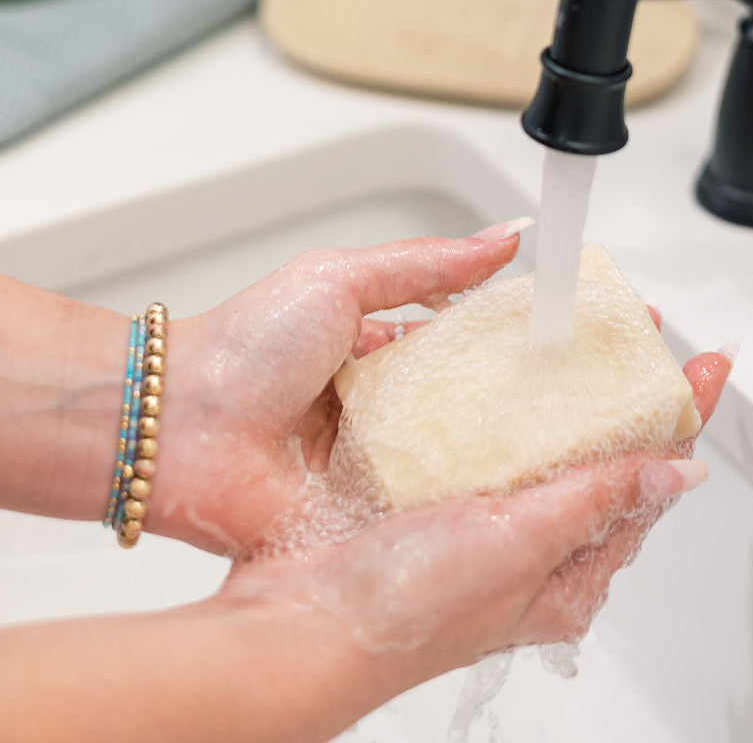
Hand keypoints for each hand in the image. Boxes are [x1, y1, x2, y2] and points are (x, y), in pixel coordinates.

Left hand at [149, 222, 528, 553]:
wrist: (178, 428)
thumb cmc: (245, 347)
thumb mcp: (342, 279)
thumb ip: (425, 262)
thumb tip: (502, 238)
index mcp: (369, 349)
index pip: (452, 345)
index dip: (501, 344)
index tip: (556, 343)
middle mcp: (373, 408)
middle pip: (457, 409)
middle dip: (509, 411)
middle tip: (574, 410)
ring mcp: (366, 463)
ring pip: (446, 463)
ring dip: (490, 462)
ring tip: (558, 458)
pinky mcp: (357, 514)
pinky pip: (417, 512)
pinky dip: (454, 509)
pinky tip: (507, 506)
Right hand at [218, 351, 728, 682]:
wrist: (307, 621)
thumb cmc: (407, 610)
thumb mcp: (518, 545)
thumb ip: (595, 501)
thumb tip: (676, 473)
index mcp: (569, 571)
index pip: (648, 482)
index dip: (683, 419)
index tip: (705, 365)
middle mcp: (534, 548)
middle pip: (603, 459)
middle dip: (629, 397)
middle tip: (637, 336)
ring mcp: (488, 523)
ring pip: (547, 447)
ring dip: (567, 396)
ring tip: (580, 344)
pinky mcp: (442, 500)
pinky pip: (491, 445)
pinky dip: (504, 407)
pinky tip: (498, 377)